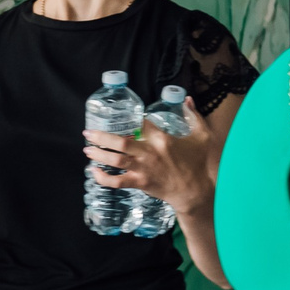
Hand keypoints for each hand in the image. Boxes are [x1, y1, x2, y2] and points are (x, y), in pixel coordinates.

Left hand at [84, 108, 221, 218]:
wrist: (194, 190)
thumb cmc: (197, 163)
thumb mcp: (202, 136)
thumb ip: (194, 116)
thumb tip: (188, 99)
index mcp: (163, 139)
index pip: (141, 124)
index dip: (130, 120)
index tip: (123, 118)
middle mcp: (150, 153)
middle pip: (120, 142)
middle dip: (100, 137)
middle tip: (88, 133)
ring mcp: (143, 169)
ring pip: (115, 160)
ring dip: (98, 154)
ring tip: (87, 150)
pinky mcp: (140, 183)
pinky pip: (117, 182)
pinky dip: (103, 178)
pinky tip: (95, 172)